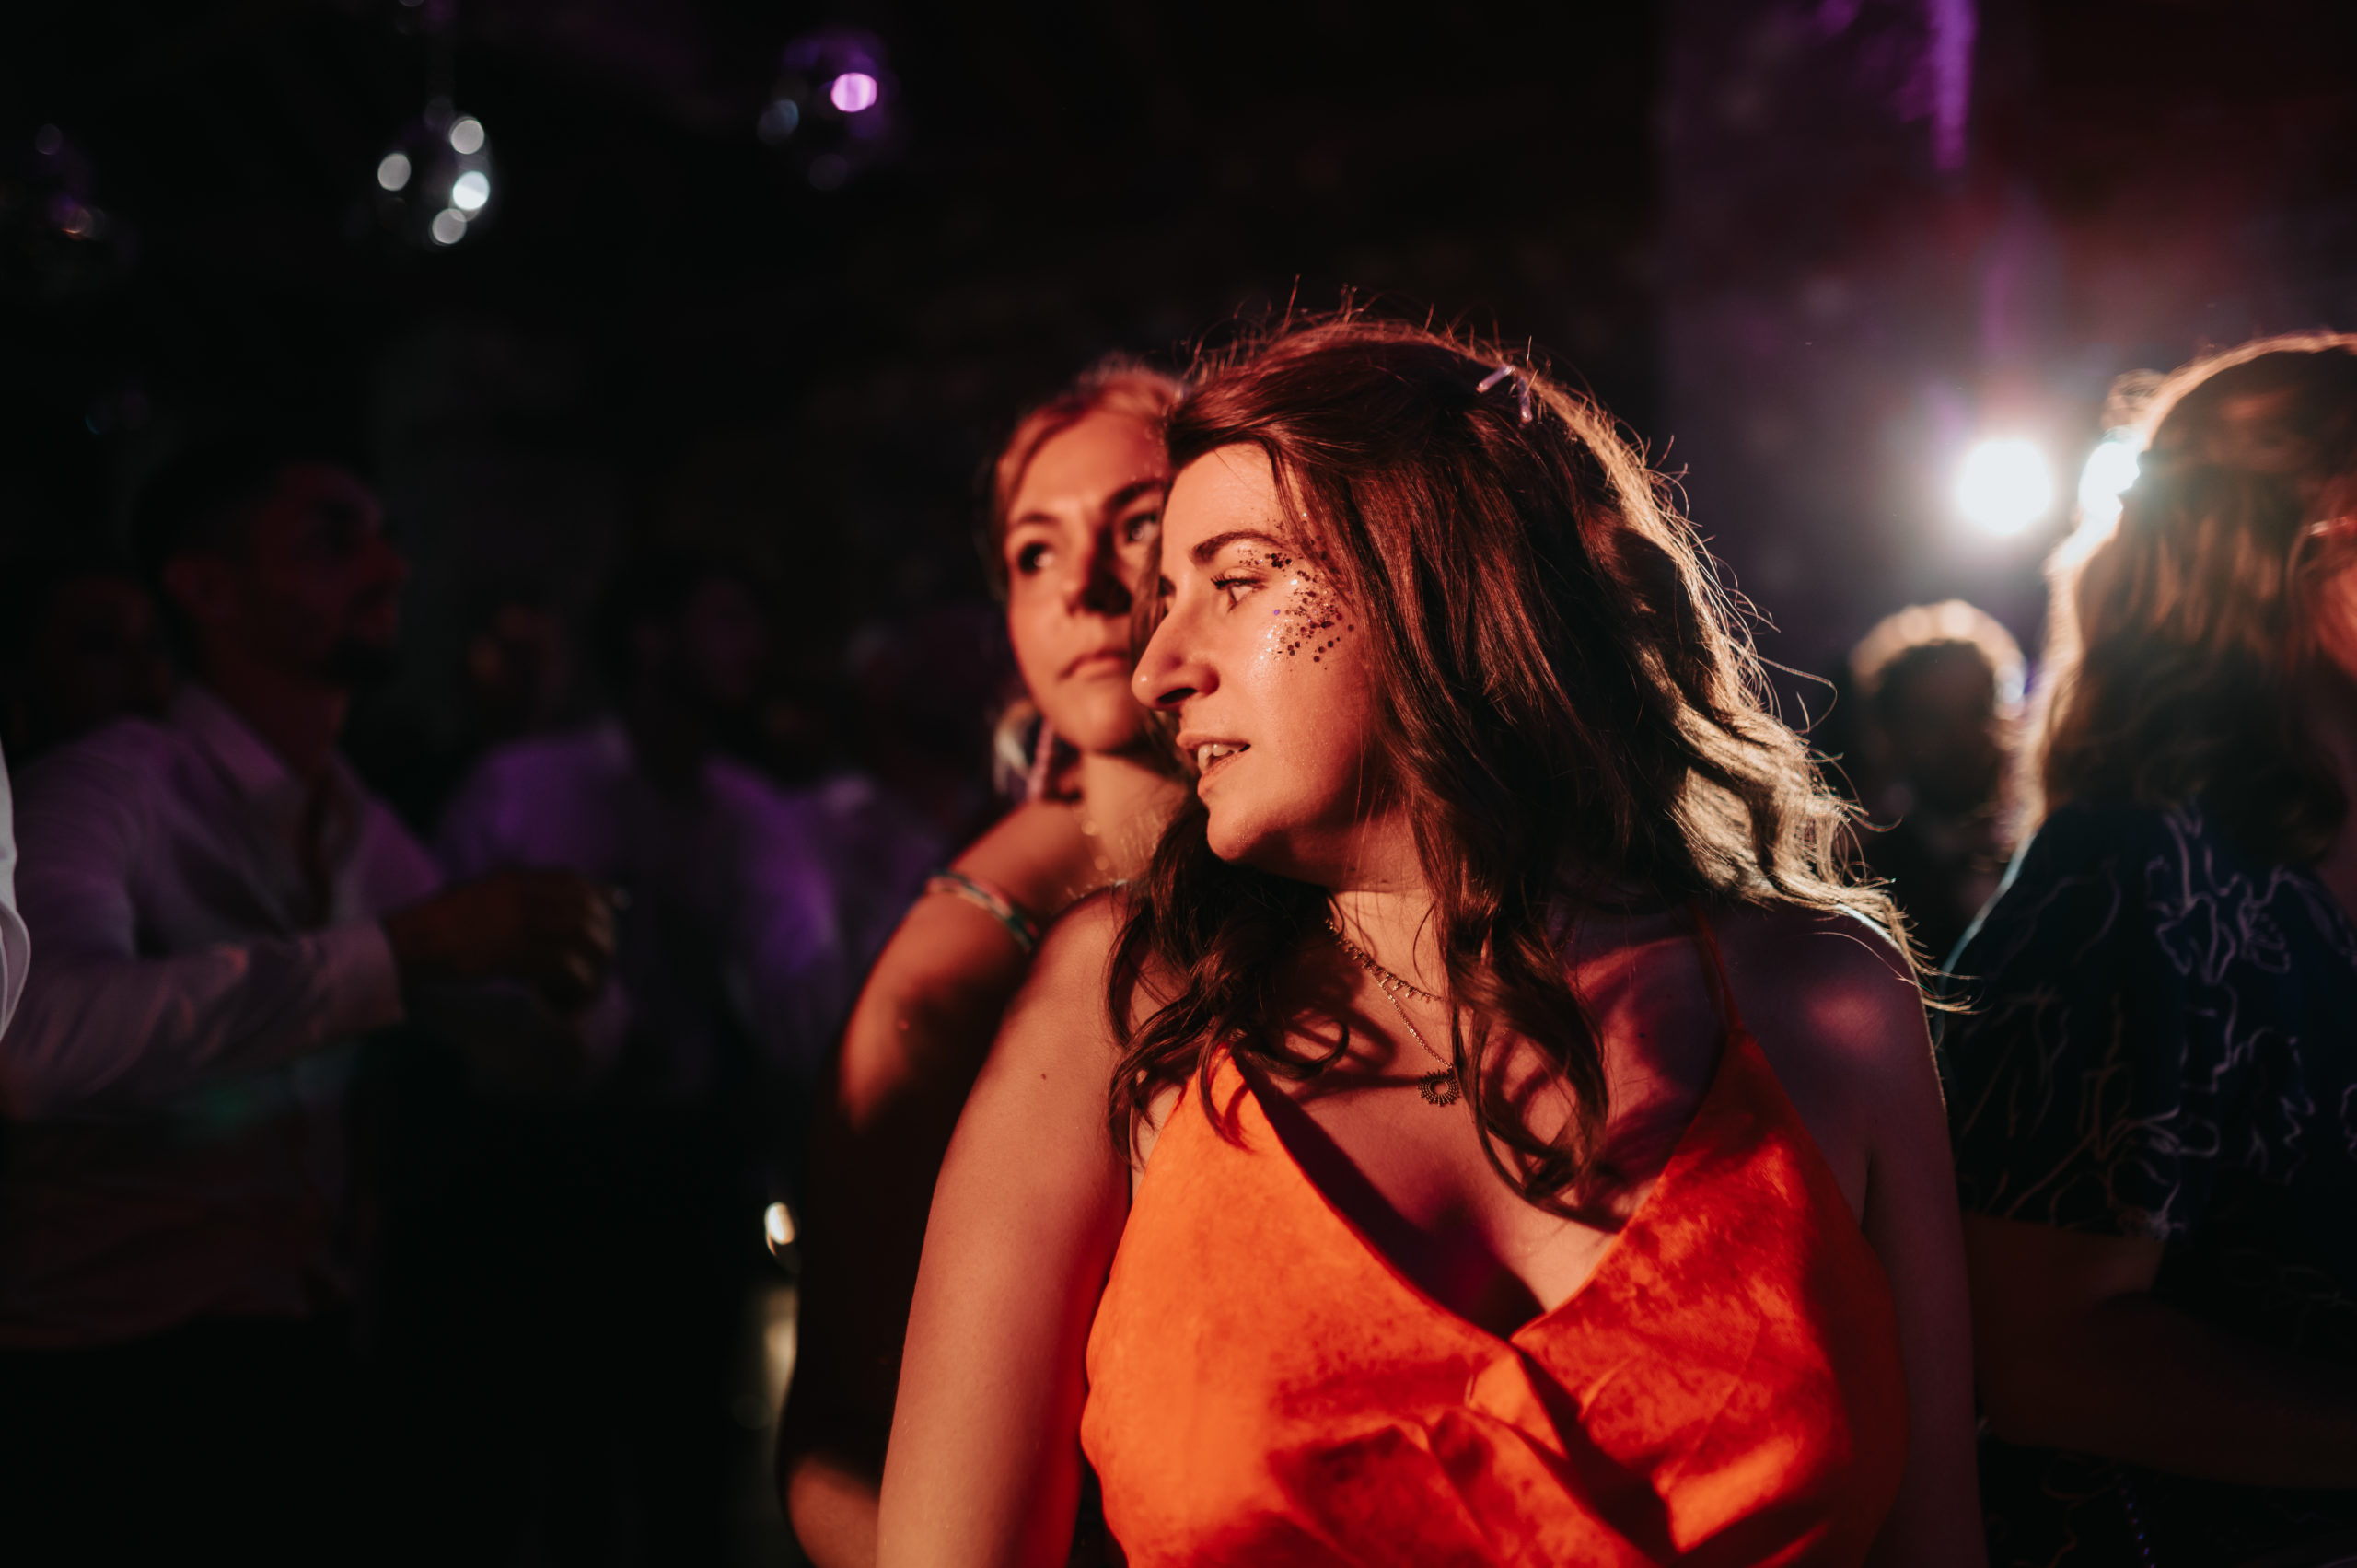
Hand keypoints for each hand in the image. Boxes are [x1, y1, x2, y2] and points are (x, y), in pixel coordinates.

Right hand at [384, 870, 620, 1011]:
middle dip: (603, 935)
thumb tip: (550, 903)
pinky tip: (565, 997)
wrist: (410, 942)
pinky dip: (572, 985)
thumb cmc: (438, 922)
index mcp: (514, 880)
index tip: (618, 904)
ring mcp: (520, 926)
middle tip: (603, 956)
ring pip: (580, 941)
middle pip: (585, 912)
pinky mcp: (515, 956)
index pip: (573, 881)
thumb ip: (515, 894)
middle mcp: (523, 898)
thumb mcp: (481, 893)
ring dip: (591, 965)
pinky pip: (563, 969)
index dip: (599, 892)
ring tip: (586, 983)